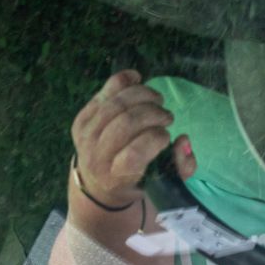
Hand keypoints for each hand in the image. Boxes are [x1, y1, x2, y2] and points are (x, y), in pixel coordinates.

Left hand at [70, 70, 195, 207]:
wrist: (97, 183)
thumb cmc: (137, 182)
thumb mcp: (162, 184)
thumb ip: (181, 168)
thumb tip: (183, 140)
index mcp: (117, 178)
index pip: (134, 153)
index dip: (156, 138)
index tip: (168, 136)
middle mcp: (97, 157)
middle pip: (126, 123)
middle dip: (153, 113)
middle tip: (168, 117)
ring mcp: (86, 136)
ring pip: (116, 104)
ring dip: (142, 95)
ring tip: (157, 100)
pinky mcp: (81, 120)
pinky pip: (103, 93)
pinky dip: (123, 82)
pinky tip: (138, 79)